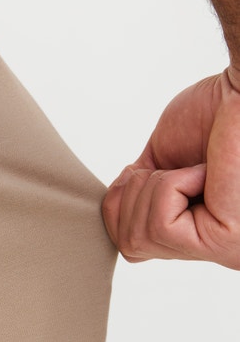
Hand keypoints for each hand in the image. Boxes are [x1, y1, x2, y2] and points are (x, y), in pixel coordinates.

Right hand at [102, 69, 239, 268]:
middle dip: (138, 193)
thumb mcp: (160, 160)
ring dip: (157, 187)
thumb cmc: (212, 114)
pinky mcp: (222, 239)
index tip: (160, 168)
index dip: (124, 201)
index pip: (132, 246)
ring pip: (139, 238)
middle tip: (182, 167)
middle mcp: (216, 248)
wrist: (238, 93)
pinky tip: (205, 173)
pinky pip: (161, 226)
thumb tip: (114, 212)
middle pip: (129, 245)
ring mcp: (222, 248)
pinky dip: (172, 187)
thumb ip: (140, 192)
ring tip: (197, 169)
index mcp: (202, 233)